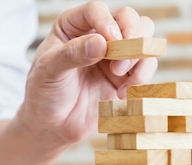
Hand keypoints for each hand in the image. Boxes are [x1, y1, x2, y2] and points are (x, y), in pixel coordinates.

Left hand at [18, 1, 156, 146]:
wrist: (52, 127)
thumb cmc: (44, 94)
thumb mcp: (50, 71)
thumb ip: (73, 54)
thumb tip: (101, 42)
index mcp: (73, 26)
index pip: (96, 11)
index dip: (107, 23)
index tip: (110, 42)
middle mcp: (97, 36)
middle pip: (128, 18)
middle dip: (132, 37)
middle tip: (121, 63)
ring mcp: (114, 57)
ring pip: (143, 40)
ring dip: (140, 57)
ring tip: (123, 80)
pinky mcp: (126, 78)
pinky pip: (146, 68)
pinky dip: (142, 78)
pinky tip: (124, 94)